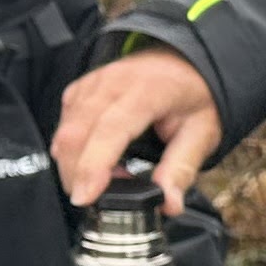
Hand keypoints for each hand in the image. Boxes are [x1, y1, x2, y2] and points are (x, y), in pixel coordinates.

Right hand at [53, 50, 223, 208]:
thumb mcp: (202, 132)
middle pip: (76, 133)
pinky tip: (94, 160)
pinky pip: (63, 124)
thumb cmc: (193, 96)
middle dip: (77, 175)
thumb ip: (182, 169)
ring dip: (74, 165)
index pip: (110, 129)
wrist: (184, 62)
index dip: (93, 166)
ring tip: (106, 180)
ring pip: (64, 131)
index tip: (85, 197)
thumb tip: (169, 204)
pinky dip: (71, 150)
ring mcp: (92, 83)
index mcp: (147, 90)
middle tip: (100, 200)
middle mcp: (113, 82)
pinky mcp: (79, 90)